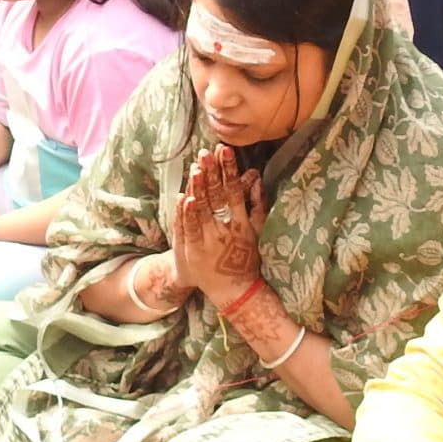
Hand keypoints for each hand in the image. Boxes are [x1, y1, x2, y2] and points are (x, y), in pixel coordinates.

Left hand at [171, 146, 263, 304]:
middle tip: (207, 152)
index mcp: (241, 223)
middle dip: (212, 174)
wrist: (235, 291)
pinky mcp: (194, 251)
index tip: (225, 150)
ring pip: (201, 210)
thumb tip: (255, 178)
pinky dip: (187, 214)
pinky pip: (189, 229)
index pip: (234, 190)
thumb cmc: (246, 258)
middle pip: (216, 197)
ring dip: (198, 189)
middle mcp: (225, 230)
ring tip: (196, 169)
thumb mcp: (256, 231)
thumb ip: (257, 204)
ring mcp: (208, 241)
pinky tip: (185, 197)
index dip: (229, 170)